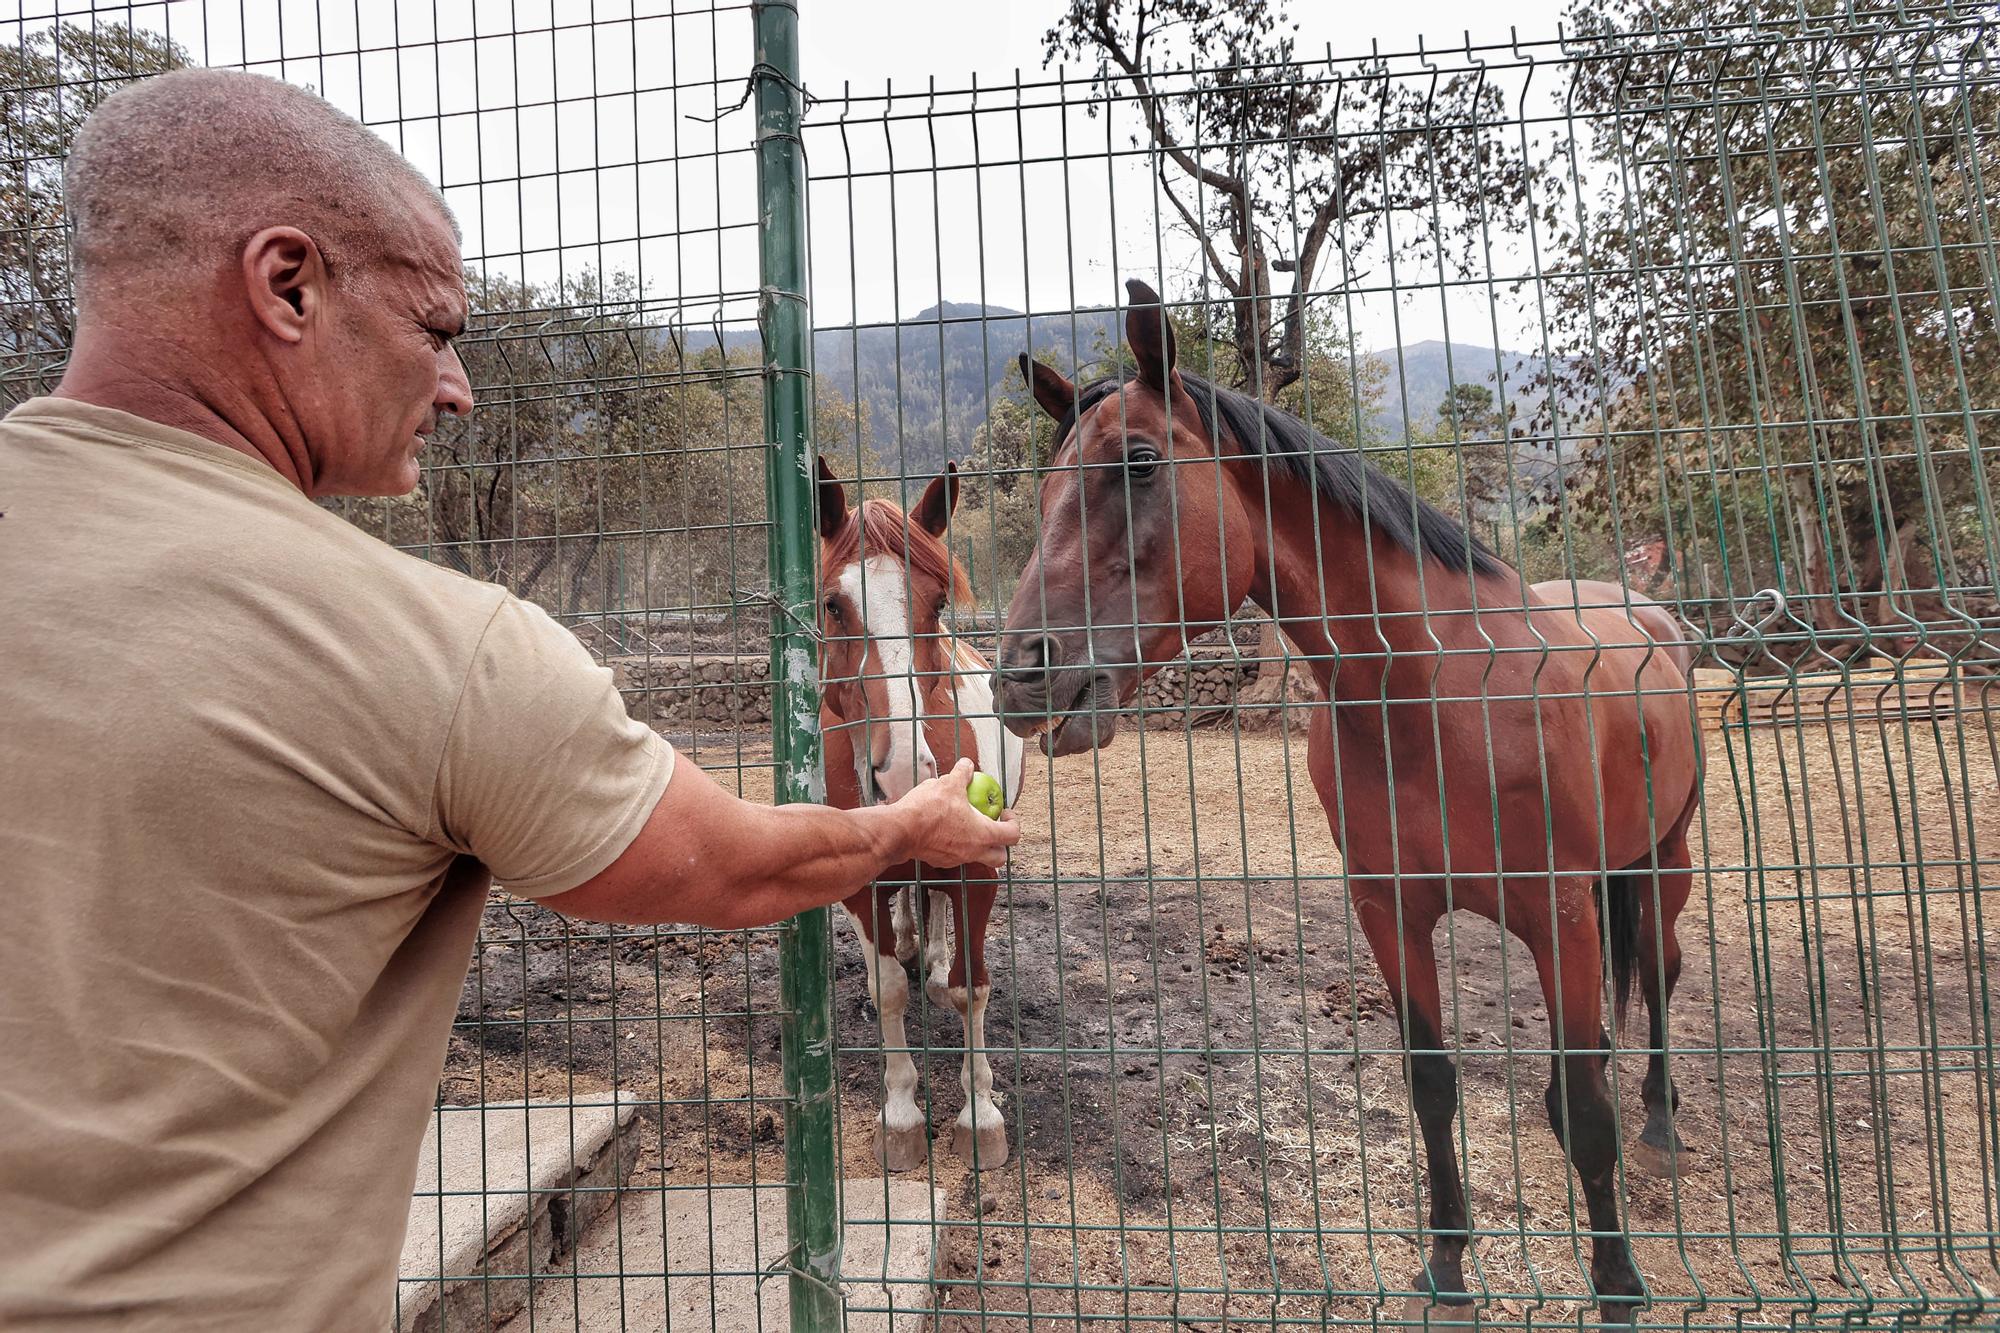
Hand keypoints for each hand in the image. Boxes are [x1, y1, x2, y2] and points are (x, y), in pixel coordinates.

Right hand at [895, 757, 1020, 867]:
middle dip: (1001, 843)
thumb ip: (962, 774)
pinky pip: (956, 855)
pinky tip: (946, 829)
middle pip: (999, 857)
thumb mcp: (948, 784)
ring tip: (967, 824)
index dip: (1013, 822)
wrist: (901, 830)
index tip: (1004, 812)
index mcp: (983, 834)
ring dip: (978, 844)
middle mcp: (973, 851)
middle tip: (993, 826)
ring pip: (977, 857)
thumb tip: (967, 765)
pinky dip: (957, 845)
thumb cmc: (928, 809)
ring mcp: (957, 859)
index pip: (1012, 835)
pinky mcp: (940, 860)